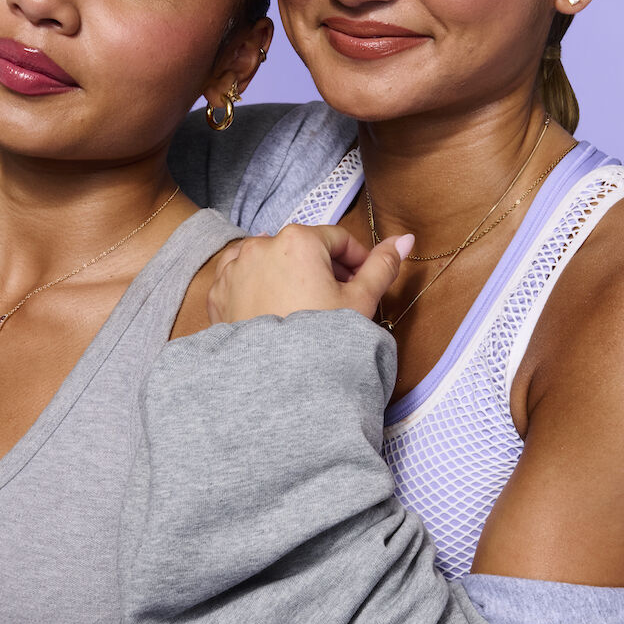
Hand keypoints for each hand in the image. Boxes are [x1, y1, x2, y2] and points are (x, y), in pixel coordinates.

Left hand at [207, 224, 414, 324]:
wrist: (274, 384)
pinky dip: (259, 288)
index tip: (363, 284)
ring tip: (303, 310)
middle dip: (324, 271)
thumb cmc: (319, 341)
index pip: (339, 239)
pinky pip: (244, 279)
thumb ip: (383, 266)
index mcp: (298, 240)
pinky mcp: (218, 292)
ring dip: (290, 276)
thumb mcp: (360, 302)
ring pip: (273, 262)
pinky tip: (273, 312)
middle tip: (336, 304)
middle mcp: (261, 245)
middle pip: (304, 249)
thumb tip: (404, 239)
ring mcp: (234, 268)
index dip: (357, 261)